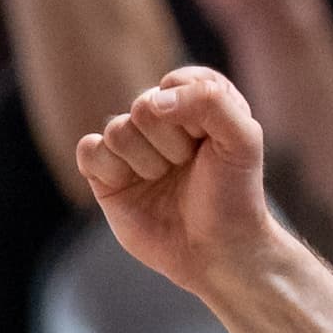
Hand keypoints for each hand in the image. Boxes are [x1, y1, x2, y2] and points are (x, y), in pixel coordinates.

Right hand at [73, 65, 286, 294]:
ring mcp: (132, 146)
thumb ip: (210, 100)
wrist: (219, 251)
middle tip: (189, 168)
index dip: (193, 113)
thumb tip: (153, 101)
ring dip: (147, 163)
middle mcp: (161, 120)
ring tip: (166, 181)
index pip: (177, 82)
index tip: (212, 141)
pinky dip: (109, 168)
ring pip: (117, 130)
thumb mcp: (243, 140)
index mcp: (197, 103)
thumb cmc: (235, 195)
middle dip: (171, 143)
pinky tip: (132, 185)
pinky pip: (89, 150)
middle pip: (143, 105)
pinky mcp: (106, 174)